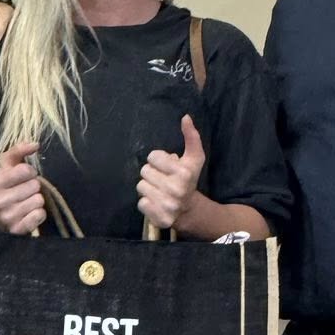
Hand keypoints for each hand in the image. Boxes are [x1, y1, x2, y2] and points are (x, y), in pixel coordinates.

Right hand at [0, 141, 44, 233]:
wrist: (0, 220)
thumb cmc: (9, 189)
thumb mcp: (8, 169)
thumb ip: (18, 152)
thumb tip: (35, 144)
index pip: (25, 170)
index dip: (30, 172)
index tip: (25, 177)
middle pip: (34, 186)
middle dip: (34, 188)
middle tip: (26, 193)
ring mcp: (7, 217)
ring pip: (38, 200)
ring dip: (37, 201)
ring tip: (27, 203)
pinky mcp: (16, 230)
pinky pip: (39, 215)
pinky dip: (39, 214)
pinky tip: (31, 214)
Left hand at [137, 115, 205, 231]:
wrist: (188, 209)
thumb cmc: (188, 179)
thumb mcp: (193, 158)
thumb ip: (191, 137)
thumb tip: (185, 117)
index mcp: (184, 172)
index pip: (153, 156)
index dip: (158, 161)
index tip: (167, 168)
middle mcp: (176, 189)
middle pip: (144, 171)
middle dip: (152, 174)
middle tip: (162, 180)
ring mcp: (167, 205)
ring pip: (141, 186)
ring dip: (148, 187)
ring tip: (158, 190)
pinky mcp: (160, 217)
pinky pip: (140, 203)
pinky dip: (146, 202)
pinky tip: (156, 202)